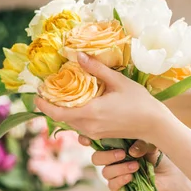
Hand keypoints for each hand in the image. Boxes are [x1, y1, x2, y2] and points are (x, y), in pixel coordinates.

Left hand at [34, 52, 171, 140]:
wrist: (154, 125)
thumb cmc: (139, 102)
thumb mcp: (118, 81)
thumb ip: (97, 69)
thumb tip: (77, 55)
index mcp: (90, 113)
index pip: (57, 113)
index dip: (43, 106)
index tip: (36, 95)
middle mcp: (88, 127)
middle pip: (62, 118)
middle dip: (53, 106)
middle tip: (48, 91)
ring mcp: (94, 133)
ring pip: (71, 123)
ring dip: (64, 111)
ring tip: (62, 96)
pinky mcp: (99, 136)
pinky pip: (80, 126)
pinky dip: (75, 116)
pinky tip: (80, 105)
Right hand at [79, 136, 185, 190]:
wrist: (169, 177)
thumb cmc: (159, 156)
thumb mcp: (151, 144)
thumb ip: (141, 142)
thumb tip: (131, 151)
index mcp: (115, 145)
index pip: (96, 141)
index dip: (86, 140)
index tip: (86, 140)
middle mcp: (112, 160)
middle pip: (96, 158)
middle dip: (107, 156)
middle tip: (122, 154)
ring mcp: (115, 175)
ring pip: (105, 172)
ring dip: (119, 169)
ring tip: (135, 166)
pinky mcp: (120, 188)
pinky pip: (112, 186)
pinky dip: (120, 180)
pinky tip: (131, 177)